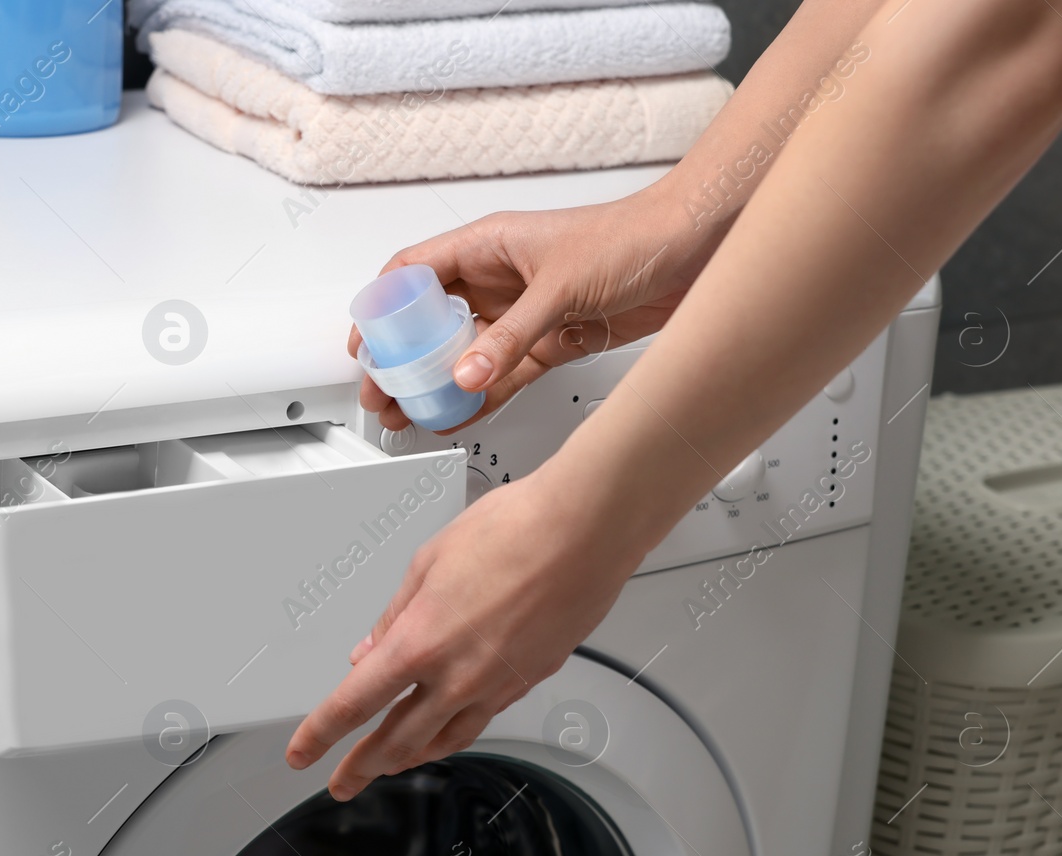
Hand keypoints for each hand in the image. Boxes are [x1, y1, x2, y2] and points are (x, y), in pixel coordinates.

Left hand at [284, 464, 642, 799]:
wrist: (584, 531)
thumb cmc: (514, 531)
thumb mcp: (429, 561)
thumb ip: (395, 613)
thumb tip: (371, 648)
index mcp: (418, 643)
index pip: (353, 705)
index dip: (320, 736)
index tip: (302, 753)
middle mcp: (456, 677)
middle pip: (396, 741)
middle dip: (362, 767)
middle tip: (343, 782)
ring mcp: (496, 685)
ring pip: (442, 741)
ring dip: (408, 759)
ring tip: (389, 766)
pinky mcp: (528, 681)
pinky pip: (480, 721)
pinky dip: (453, 735)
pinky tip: (447, 733)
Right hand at [353, 178, 720, 431]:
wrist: (694, 248)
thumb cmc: (633, 236)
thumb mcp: (560, 286)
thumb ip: (512, 337)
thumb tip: (468, 375)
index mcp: (488, 244)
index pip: (414, 273)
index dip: (383, 308)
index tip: (367, 346)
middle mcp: (501, 277)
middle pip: (434, 319)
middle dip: (405, 357)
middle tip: (385, 391)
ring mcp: (525, 310)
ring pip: (467, 351)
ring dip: (439, 382)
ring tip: (414, 411)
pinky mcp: (553, 339)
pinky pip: (506, 372)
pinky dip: (483, 394)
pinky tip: (462, 413)